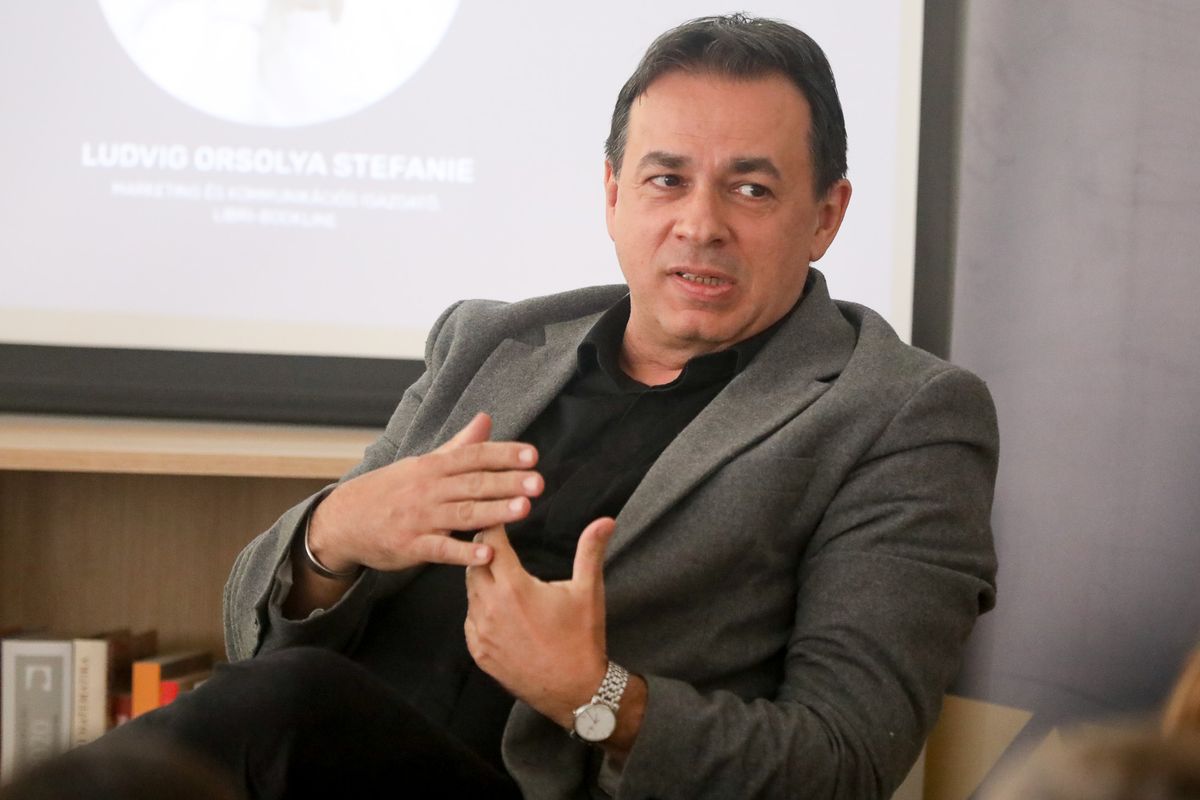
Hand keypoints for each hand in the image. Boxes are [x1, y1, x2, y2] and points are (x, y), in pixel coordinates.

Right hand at [307, 413, 542, 573]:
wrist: (343, 520)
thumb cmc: (390, 490)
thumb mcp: (423, 463)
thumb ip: (459, 445)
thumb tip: (487, 419)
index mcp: (433, 466)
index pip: (473, 456)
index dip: (503, 454)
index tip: (532, 455)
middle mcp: (428, 489)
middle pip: (473, 483)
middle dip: (507, 482)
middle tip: (538, 482)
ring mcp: (419, 518)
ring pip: (462, 513)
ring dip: (494, 511)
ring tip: (523, 509)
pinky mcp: (411, 546)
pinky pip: (440, 549)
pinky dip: (463, 551)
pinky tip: (487, 553)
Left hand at [464, 518, 615, 727]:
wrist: (575, 691)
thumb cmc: (582, 639)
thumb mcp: (588, 591)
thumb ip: (590, 550)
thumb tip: (606, 520)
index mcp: (514, 588)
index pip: (490, 544)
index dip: (494, 527)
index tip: (499, 518)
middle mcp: (490, 608)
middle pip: (475, 565)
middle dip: (486, 552)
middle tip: (500, 543)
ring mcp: (481, 633)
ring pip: (470, 592)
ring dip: (482, 579)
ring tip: (500, 572)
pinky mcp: (479, 652)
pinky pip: (471, 619)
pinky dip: (480, 607)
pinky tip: (498, 606)